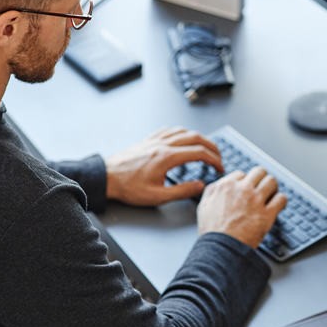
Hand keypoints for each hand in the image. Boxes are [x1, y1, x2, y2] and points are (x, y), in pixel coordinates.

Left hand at [105, 127, 223, 205]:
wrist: (107, 177)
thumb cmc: (128, 188)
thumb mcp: (157, 196)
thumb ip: (182, 191)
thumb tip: (200, 186)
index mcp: (167, 158)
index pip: (199, 152)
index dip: (214, 159)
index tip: (219, 167)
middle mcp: (162, 145)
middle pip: (195, 137)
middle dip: (211, 146)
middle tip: (218, 156)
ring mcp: (155, 140)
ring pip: (183, 131)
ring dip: (199, 137)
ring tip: (205, 147)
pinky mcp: (148, 140)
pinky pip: (169, 130)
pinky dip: (182, 132)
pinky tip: (183, 138)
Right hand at [197, 166, 286, 247]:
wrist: (221, 249)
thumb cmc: (212, 232)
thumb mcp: (203, 206)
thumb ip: (212, 192)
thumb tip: (218, 185)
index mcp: (226, 186)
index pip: (241, 174)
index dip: (245, 181)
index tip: (248, 188)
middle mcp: (242, 190)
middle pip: (259, 172)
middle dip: (261, 179)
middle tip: (262, 187)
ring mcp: (256, 201)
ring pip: (272, 181)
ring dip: (273, 187)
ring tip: (272, 194)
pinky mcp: (267, 214)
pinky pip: (281, 199)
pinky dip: (281, 201)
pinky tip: (278, 205)